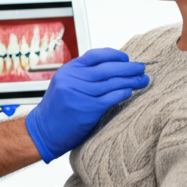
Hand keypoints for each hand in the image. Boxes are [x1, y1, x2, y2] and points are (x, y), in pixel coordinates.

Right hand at [25, 47, 148, 162]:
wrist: (43, 131)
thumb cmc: (57, 109)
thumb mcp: (64, 84)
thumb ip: (82, 75)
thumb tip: (111, 68)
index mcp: (69, 70)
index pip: (96, 55)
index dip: (114, 55)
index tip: (127, 59)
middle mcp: (73, 79)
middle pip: (107, 68)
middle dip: (128, 67)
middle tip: (142, 68)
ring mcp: (79, 93)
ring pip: (112, 83)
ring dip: (131, 80)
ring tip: (144, 80)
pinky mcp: (87, 109)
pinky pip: (110, 98)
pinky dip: (123, 93)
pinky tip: (130, 91)